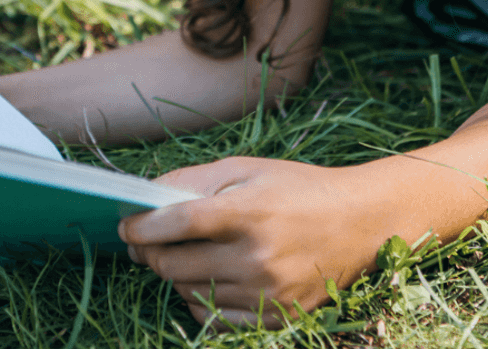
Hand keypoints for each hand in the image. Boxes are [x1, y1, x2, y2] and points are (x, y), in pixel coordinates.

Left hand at [117, 157, 385, 328]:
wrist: (361, 223)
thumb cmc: (299, 189)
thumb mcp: (248, 169)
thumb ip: (195, 179)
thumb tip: (146, 196)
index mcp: (249, 212)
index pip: (176, 223)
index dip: (141, 227)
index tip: (126, 226)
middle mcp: (257, 256)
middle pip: (173, 265)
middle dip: (149, 253)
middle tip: (145, 243)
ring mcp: (267, 292)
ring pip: (188, 292)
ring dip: (175, 274)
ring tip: (185, 255)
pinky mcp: (277, 317)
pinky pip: (213, 318)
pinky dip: (199, 299)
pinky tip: (208, 278)